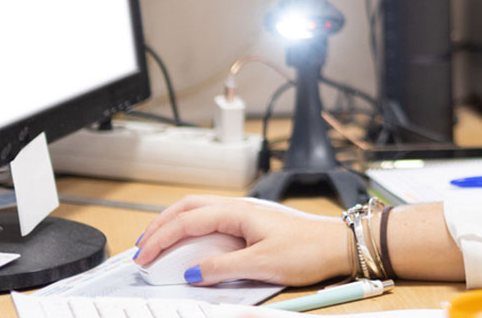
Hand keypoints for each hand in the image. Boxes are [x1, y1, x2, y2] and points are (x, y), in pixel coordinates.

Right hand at [133, 195, 350, 286]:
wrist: (340, 245)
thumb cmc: (308, 250)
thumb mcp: (262, 264)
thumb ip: (223, 268)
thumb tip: (193, 273)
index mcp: (238, 212)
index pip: (187, 221)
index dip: (161, 238)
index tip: (144, 256)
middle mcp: (239, 208)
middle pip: (188, 208)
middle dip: (160, 225)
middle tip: (141, 246)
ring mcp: (246, 215)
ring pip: (200, 212)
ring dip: (175, 224)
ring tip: (158, 242)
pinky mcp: (253, 226)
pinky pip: (214, 222)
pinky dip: (193, 230)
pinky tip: (189, 243)